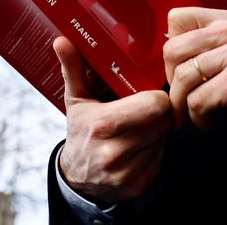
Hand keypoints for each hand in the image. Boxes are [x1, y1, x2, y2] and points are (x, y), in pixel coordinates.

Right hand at [54, 36, 170, 202]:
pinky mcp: (138, 186)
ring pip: (164, 139)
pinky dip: (154, 150)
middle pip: (163, 121)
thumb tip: (62, 40)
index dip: (155, 97)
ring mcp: (127, 172)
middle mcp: (115, 151)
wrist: (76, 177)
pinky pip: (161, 158)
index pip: (155, 105)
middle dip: (157, 113)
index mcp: (102, 125)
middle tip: (142, 110)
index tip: (146, 95)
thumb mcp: (76, 99)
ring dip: (156, 132)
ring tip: (137, 128)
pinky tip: (137, 146)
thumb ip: (73, 68)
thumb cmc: (80, 131)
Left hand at [163, 7, 226, 150]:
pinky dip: (197, 118)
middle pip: (171, 50)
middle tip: (183, 98)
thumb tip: (167, 51)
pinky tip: (208, 122)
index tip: (180, 70)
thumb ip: (209, 44)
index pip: (176, 18)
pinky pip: (197, 100)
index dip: (171, 48)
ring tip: (192, 116)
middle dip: (170, 80)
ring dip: (181, 105)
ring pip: (182, 77)